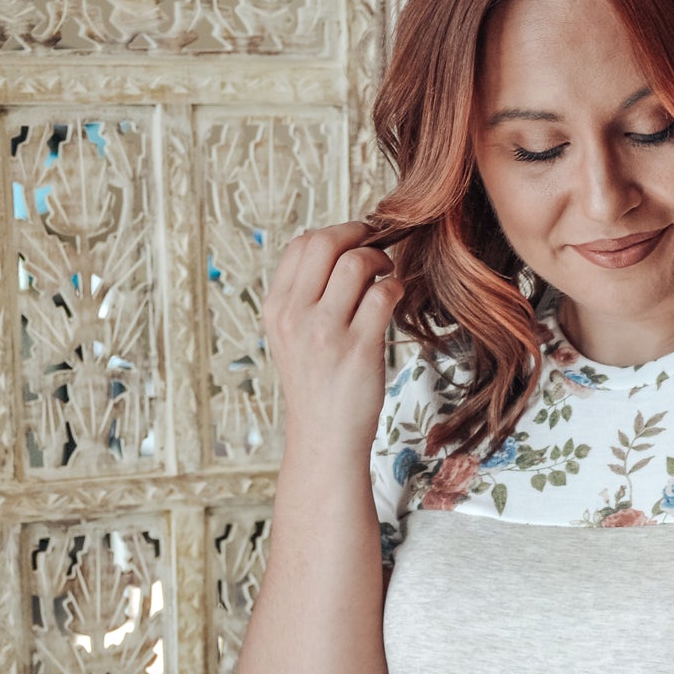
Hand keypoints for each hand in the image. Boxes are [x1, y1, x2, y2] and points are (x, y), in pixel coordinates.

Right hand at [262, 220, 404, 454]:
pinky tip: (396, 298)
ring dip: (381, 260)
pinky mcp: (359, 350)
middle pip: (325, 243)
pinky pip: (383, 295)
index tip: (355, 241)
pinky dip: (396, 287)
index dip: (334, 234)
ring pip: (356, 263)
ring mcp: (326, 333)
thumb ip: (306, 297)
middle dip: (359, 234)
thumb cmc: (318, 386)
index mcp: (277, 309)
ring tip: (388, 275)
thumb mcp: (293, 338)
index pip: (300, 245)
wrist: (325, 439)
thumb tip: (340, 251)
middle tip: (378, 246)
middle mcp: (296, 316)